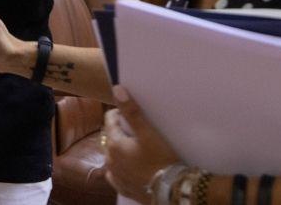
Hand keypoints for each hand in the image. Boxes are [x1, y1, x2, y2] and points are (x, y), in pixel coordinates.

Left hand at [104, 85, 179, 200]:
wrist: (170, 190)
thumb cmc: (160, 159)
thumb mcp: (148, 133)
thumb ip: (132, 111)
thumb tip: (117, 89)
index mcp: (114, 144)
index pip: (109, 120)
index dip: (120, 113)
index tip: (132, 113)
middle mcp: (110, 160)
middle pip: (110, 137)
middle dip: (120, 131)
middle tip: (137, 131)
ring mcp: (115, 175)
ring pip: (112, 155)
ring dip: (120, 149)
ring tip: (136, 147)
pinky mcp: (122, 187)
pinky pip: (116, 173)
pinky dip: (121, 167)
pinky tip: (131, 165)